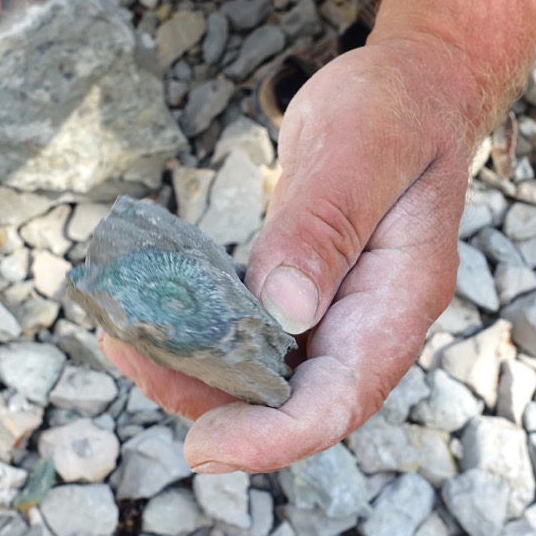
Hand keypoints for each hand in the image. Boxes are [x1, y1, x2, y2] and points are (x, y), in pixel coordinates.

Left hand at [102, 39, 480, 472]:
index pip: (339, 400)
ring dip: (192, 372)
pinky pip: (249, 339)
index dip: (272, 437)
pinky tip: (148, 315)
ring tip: (122, 334)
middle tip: (127, 351)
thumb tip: (282, 311)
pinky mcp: (303, 298)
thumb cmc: (396, 108)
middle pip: (289, 404)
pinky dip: (198, 336)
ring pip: (262, 380)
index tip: (202, 445)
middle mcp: (368, 324)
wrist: (412, 90)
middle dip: (207, 401)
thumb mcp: (363, 150)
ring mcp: (335, 314)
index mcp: (400, 301)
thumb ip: (326, 227)